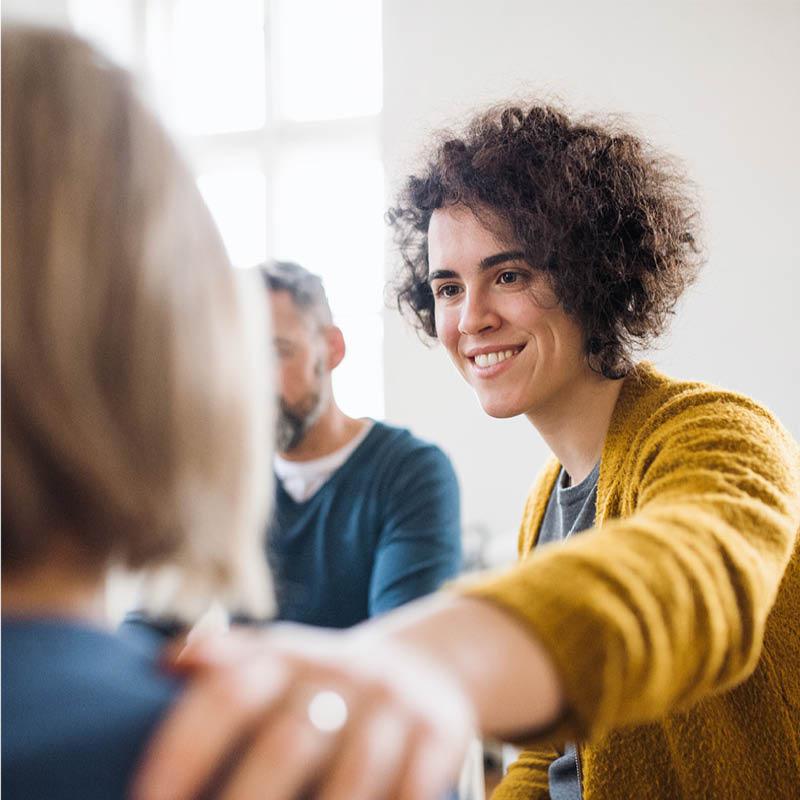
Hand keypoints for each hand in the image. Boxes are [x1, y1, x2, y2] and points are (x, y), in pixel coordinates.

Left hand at [132, 623, 475, 799]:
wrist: (419, 665)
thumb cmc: (323, 682)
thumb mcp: (278, 660)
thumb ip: (224, 662)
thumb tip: (162, 664)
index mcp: (285, 655)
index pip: (226, 695)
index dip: (181, 753)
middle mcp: (338, 671)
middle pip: (286, 743)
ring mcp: (392, 702)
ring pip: (352, 781)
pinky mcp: (439, 731)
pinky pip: (412, 793)